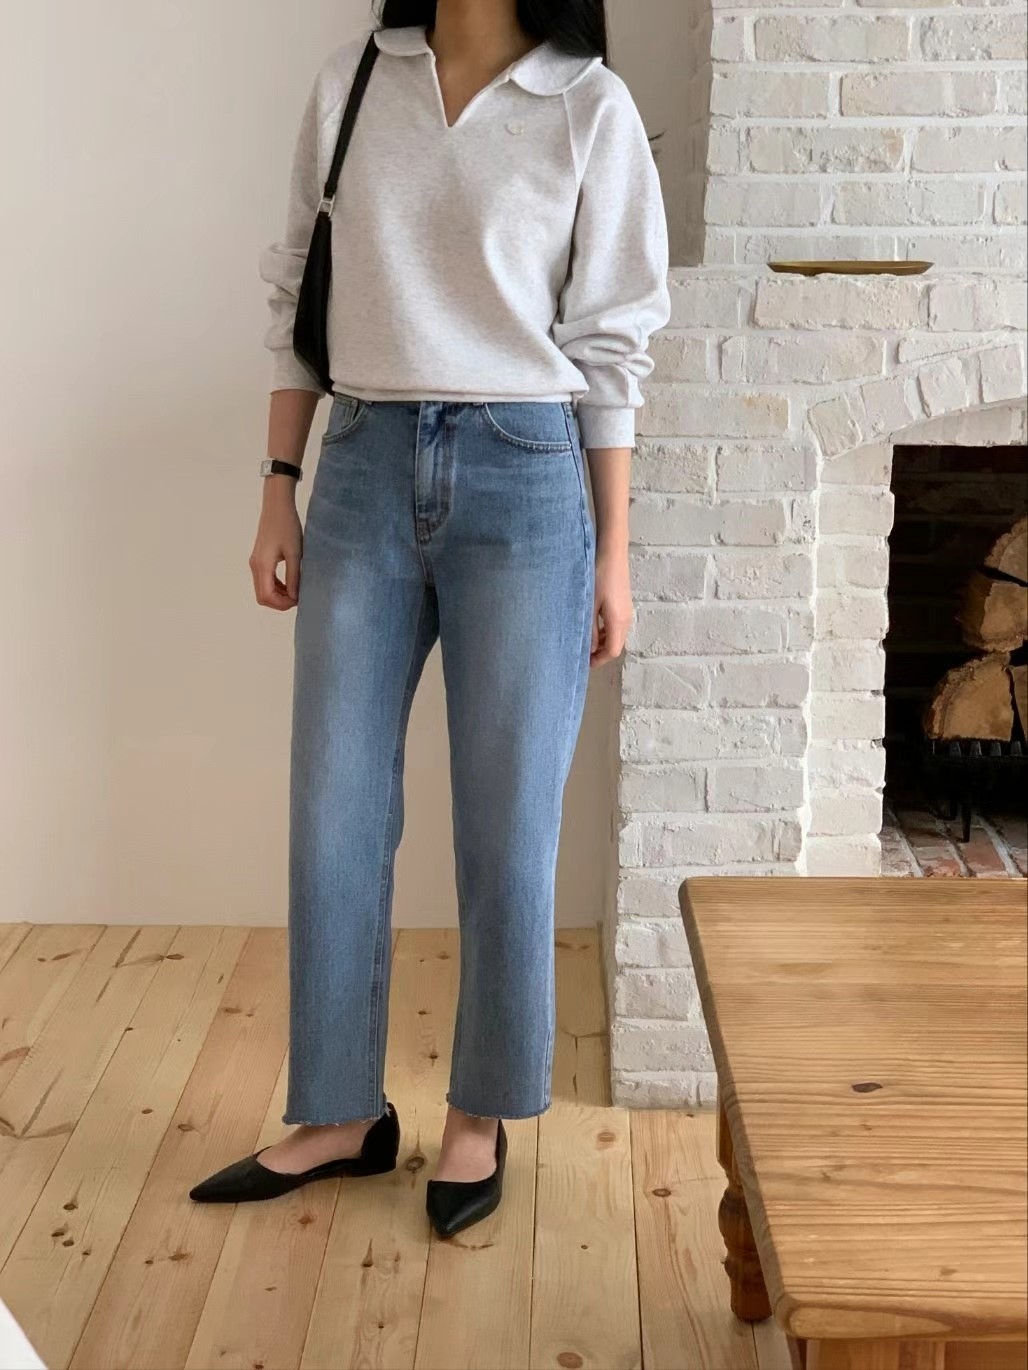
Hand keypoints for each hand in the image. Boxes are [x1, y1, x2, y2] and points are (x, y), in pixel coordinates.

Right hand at [249, 480, 302, 610]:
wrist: (277, 506)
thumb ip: (294, 577)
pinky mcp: (259, 559)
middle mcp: (255, 566)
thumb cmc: (287, 526)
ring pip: (263, 590)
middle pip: (262, 596)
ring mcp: (255, 562)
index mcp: (262, 565)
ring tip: (297, 592)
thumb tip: (295, 597)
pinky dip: (276, 587)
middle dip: (279, 602)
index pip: (266, 596)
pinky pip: (265, 580)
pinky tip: (291, 584)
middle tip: (298, 599)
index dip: (282, 604)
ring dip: (278, 595)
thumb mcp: (295, 553)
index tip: (298, 600)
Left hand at [591, 545, 632, 667]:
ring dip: (602, 642)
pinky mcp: (624, 604)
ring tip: (585, 641)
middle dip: (600, 654)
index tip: (583, 663)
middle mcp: (626, 620)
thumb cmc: (599, 576)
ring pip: (616, 636)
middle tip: (582, 654)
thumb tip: (590, 649)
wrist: (612, 552)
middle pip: (616, 646)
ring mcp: (627, 612)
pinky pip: (616, 626)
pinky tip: (593, 626)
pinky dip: (605, 632)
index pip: (612, 651)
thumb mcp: (590, 605)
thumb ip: (590, 629)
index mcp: (618, 622)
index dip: (598, 660)